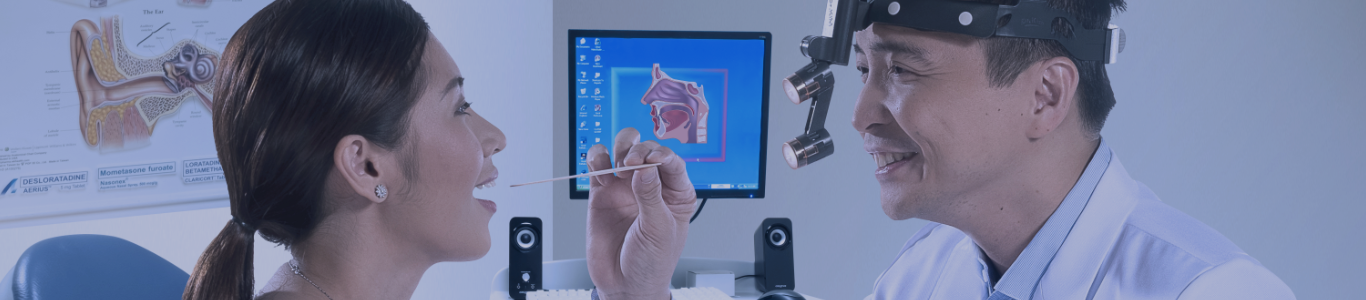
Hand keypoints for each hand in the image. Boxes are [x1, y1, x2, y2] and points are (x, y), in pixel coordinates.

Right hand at [585, 128, 695, 299]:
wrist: (624, 284)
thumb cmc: (651, 263)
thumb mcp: (658, 230)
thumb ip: (651, 197)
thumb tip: (645, 167)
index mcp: (675, 194)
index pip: (672, 162)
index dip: (662, 154)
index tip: (652, 159)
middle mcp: (651, 185)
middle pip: (646, 149)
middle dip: (640, 150)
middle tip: (632, 164)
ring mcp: (626, 187)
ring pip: (623, 150)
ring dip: (620, 149)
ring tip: (619, 168)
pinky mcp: (602, 192)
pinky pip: (599, 165)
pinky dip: (598, 159)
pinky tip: (601, 171)